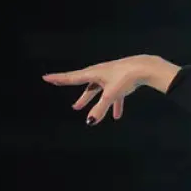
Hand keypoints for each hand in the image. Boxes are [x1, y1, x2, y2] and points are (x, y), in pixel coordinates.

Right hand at [42, 55, 179, 124]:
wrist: (145, 68)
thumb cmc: (126, 77)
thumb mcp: (112, 94)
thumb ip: (101, 108)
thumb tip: (90, 122)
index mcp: (93, 73)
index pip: (71, 78)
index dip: (58, 79)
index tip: (45, 77)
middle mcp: (99, 74)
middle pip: (86, 86)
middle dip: (80, 96)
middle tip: (72, 105)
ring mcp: (111, 77)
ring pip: (99, 91)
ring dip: (93, 101)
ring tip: (87, 111)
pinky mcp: (121, 81)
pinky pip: (114, 94)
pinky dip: (114, 104)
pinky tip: (117, 116)